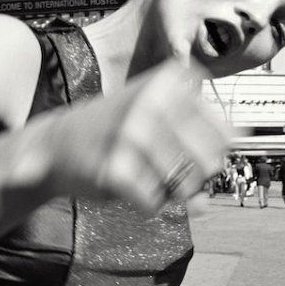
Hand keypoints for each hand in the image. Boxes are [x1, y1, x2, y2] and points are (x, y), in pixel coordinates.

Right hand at [33, 60, 230, 213]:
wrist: (58, 142)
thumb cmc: (120, 132)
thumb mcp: (164, 125)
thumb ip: (197, 153)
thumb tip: (207, 203)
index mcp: (172, 81)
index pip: (227, 134)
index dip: (213, 154)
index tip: (189, 150)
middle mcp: (154, 101)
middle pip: (211, 162)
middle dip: (195, 177)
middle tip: (168, 169)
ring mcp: (132, 133)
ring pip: (185, 186)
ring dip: (169, 192)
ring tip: (145, 174)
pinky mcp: (113, 167)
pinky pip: (154, 203)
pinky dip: (145, 204)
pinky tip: (128, 185)